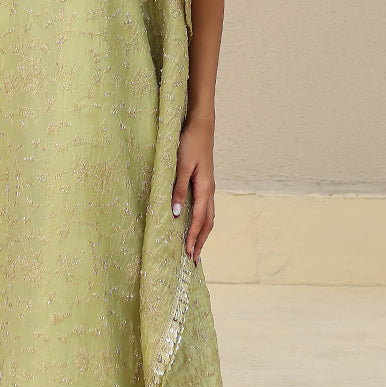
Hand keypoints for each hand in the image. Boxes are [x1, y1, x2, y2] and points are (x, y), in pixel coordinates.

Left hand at [171, 114, 215, 265]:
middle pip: (208, 223)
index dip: (194, 238)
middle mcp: (210, 191)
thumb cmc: (189, 144)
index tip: (189, 254)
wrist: (201, 126)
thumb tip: (175, 214)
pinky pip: (206, 208)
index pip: (200, 220)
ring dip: (203, 233)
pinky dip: (202, 222)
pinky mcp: (205, 183)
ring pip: (209, 216)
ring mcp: (209, 187)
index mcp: (205, 189)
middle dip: (201, 242)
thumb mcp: (181, 167)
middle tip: (194, 260)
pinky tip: (196, 225)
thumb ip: (178, 190)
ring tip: (196, 248)